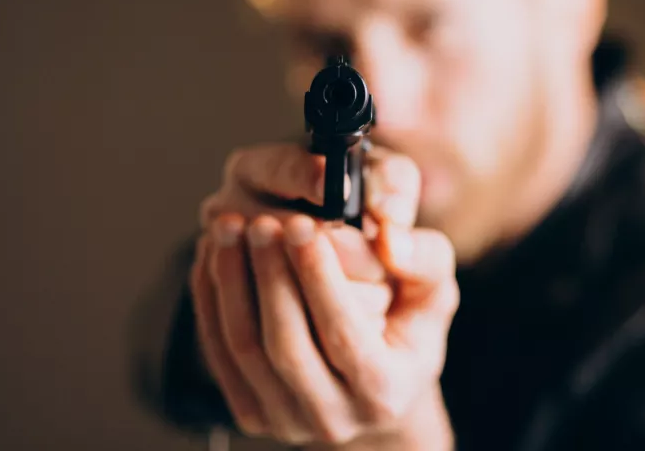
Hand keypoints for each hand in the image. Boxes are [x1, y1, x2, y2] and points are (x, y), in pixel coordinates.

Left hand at [190, 144, 459, 446]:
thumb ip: (423, 257)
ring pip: (244, 349)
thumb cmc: (407, 322)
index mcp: (386, 391)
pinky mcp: (252, 414)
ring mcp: (288, 422)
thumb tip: (389, 236)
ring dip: (232, 282)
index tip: (302, 223)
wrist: (376, 383)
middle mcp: (336, 419)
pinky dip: (211, 300)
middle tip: (262, 221)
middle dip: (271, 276)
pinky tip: (212, 254)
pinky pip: (218, 353)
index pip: (344, 334)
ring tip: (230, 227)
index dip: (319, 277)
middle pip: (286, 345)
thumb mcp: (433, 287)